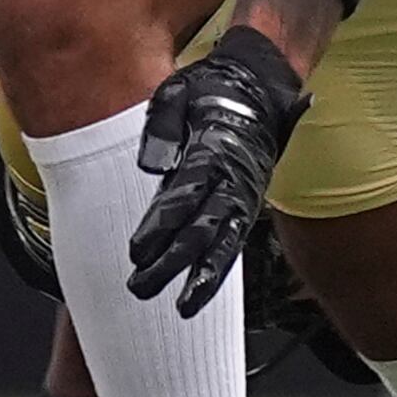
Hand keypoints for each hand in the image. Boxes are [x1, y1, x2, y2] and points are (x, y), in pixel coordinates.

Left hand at [127, 26, 310, 314]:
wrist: (260, 87)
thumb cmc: (210, 89)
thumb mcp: (178, 91)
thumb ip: (162, 126)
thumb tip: (151, 166)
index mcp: (214, 150)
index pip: (185, 192)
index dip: (161, 223)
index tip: (137, 250)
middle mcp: (234, 180)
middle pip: (201, 228)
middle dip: (171, 262)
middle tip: (140, 287)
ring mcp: (243, 197)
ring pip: (223, 244)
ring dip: (202, 278)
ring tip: (181, 309)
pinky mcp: (245, 206)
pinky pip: (231, 242)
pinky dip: (215, 269)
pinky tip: (196, 293)